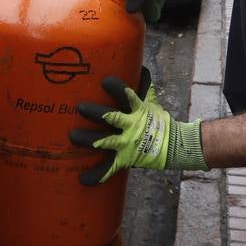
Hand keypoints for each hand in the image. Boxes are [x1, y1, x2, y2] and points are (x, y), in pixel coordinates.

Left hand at [70, 67, 205, 184]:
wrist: (173, 146)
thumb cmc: (158, 119)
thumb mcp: (152, 101)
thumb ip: (143, 85)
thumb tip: (141, 65)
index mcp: (138, 110)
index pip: (128, 96)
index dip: (117, 88)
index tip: (105, 81)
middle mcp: (131, 126)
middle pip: (111, 117)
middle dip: (95, 113)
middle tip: (79, 107)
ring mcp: (127, 144)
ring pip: (105, 142)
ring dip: (88, 139)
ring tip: (72, 137)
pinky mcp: (125, 159)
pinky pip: (109, 168)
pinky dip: (96, 175)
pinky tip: (82, 179)